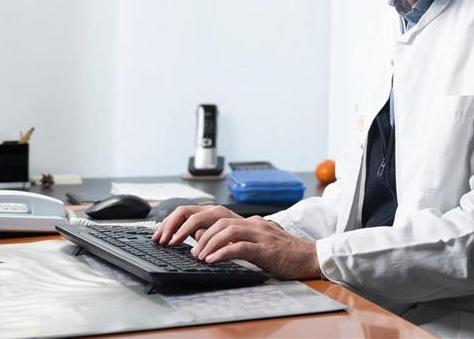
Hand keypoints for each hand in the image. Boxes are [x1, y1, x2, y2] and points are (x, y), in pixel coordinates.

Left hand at [152, 206, 320, 279]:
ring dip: (204, 242)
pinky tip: (211, 260)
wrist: (309, 257)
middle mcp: (247, 222)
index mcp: (241, 220)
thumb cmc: (279, 251)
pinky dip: (223, 252)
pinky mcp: (265, 247)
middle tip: (170, 242)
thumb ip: (227, 237)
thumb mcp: (249, 241)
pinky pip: (241, 246)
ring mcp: (258, 233)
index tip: (164, 233)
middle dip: (186, 227)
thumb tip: (199, 236)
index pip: (205, 212)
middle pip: (211, 215)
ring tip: (194, 255)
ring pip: (225, 228)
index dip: (181, 220)